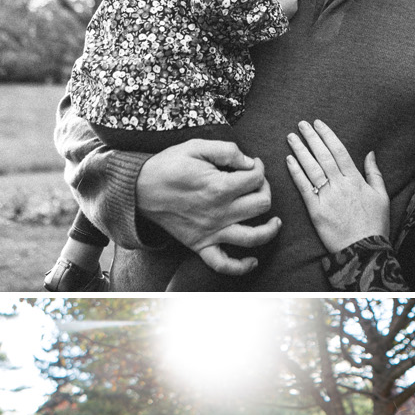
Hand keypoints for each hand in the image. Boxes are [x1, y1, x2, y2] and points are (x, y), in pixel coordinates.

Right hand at [136, 139, 279, 277]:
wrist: (139, 189)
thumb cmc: (168, 165)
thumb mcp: (196, 146)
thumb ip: (227, 150)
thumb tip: (250, 162)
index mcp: (219, 187)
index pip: (257, 178)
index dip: (260, 167)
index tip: (253, 164)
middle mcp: (219, 213)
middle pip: (262, 205)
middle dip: (265, 190)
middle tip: (256, 185)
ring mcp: (211, 232)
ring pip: (253, 238)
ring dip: (270, 230)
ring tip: (275, 222)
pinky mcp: (200, 245)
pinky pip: (224, 264)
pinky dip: (241, 267)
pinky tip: (252, 261)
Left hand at [286, 118, 390, 251]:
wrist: (364, 250)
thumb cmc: (375, 224)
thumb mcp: (382, 196)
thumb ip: (374, 173)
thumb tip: (370, 153)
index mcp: (356, 180)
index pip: (339, 151)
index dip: (327, 135)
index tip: (318, 124)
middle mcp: (341, 185)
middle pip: (323, 155)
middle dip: (311, 138)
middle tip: (301, 124)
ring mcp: (327, 197)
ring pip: (312, 168)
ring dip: (300, 150)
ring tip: (291, 137)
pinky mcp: (316, 211)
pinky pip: (304, 188)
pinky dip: (296, 173)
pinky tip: (288, 160)